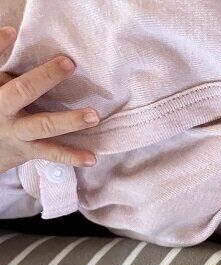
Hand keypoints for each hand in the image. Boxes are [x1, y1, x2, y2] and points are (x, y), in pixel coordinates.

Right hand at [0, 26, 98, 172]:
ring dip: (70, 121)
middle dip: (45, 77)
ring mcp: (16, 131)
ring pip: (43, 126)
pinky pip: (52, 153)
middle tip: (69, 64)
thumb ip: (10, 74)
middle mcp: (2, 109)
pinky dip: (72, 156)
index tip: (12, 31)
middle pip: (22, 91)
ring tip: (93, 116)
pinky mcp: (28, 150)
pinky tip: (91, 158)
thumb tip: (31, 47)